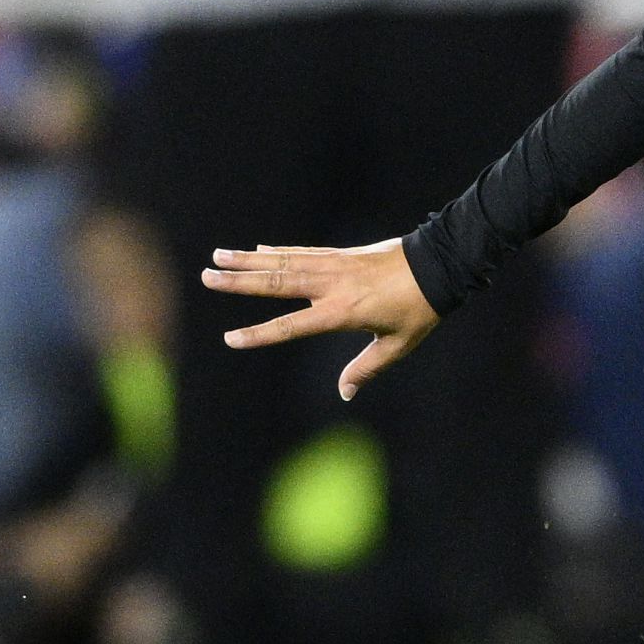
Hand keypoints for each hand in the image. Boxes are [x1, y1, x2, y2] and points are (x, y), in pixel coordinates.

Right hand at [201, 239, 437, 400]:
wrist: (439, 267)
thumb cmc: (419, 310)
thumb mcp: (397, 346)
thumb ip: (366, 369)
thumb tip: (345, 394)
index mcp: (342, 312)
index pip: (291, 326)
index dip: (259, 334)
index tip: (230, 338)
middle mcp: (331, 285)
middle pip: (276, 283)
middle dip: (239, 281)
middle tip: (205, 276)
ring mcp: (334, 265)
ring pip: (283, 262)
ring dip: (249, 259)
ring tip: (218, 255)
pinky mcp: (341, 254)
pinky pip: (303, 252)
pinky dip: (279, 251)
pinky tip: (259, 249)